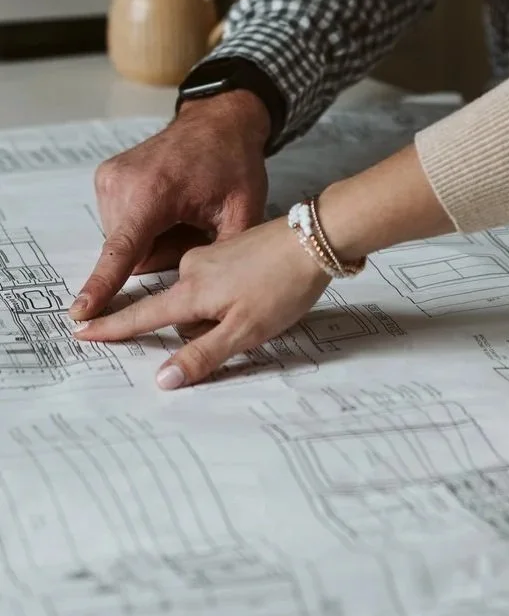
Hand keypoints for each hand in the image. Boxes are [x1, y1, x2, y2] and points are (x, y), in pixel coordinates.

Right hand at [72, 216, 329, 389]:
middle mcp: (194, 268)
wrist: (320, 234)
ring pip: (201, 295)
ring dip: (222, 310)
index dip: (113, 328)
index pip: (143, 315)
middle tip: (250, 321)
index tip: (81, 331)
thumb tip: (161, 380)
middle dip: (201, 328)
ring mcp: (214, 253)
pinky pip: (219, 279)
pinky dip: (234, 291)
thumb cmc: (284, 284)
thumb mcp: (246, 330)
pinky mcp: (233, 246)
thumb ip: (203, 355)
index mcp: (191, 290)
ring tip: (265, 303)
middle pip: (180, 310)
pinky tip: (266, 288)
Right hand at [74, 91, 271, 321]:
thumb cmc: (234, 162)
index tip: (80, 312)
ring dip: (154, 238)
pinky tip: (170, 204)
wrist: (220, 120)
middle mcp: (121, 184)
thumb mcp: (243, 210)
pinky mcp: (106, 177)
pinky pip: (121, 222)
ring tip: (184, 211)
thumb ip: (220, 254)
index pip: (122, 250)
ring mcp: (109, 178)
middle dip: (164, 251)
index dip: (102, 284)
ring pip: (125, 240)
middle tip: (196, 225)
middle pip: (131, 252)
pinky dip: (146, 223)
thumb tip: (204, 294)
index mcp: (153, 193)